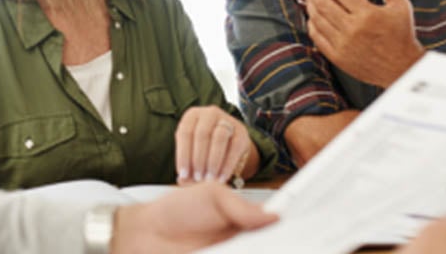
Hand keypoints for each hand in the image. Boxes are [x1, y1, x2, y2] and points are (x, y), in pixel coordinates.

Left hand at [111, 181, 277, 253]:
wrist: (145, 233)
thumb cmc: (176, 210)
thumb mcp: (211, 196)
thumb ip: (242, 206)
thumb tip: (273, 216)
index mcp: (243, 222)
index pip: (273, 227)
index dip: (287, 228)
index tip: (300, 226)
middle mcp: (241, 243)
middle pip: (269, 244)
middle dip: (280, 242)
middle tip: (282, 239)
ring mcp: (231, 253)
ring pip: (256, 252)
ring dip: (261, 248)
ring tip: (257, 243)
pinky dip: (245, 252)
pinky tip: (244, 248)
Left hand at [175, 106, 257, 184]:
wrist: (228, 142)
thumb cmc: (204, 147)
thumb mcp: (191, 150)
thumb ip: (186, 163)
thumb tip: (182, 180)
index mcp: (192, 115)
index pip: (185, 132)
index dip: (183, 154)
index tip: (183, 174)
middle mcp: (209, 113)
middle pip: (202, 134)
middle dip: (199, 159)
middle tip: (198, 178)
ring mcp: (227, 120)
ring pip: (219, 138)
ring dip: (213, 161)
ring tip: (209, 179)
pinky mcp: (241, 132)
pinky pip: (235, 148)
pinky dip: (227, 165)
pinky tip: (222, 178)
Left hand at [305, 0, 423, 87]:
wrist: (402, 69)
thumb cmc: (402, 34)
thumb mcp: (401, 6)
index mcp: (368, 14)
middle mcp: (353, 29)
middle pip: (324, 3)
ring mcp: (343, 44)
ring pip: (318, 19)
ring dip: (310, 4)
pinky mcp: (338, 57)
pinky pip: (317, 37)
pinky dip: (312, 24)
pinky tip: (312, 16)